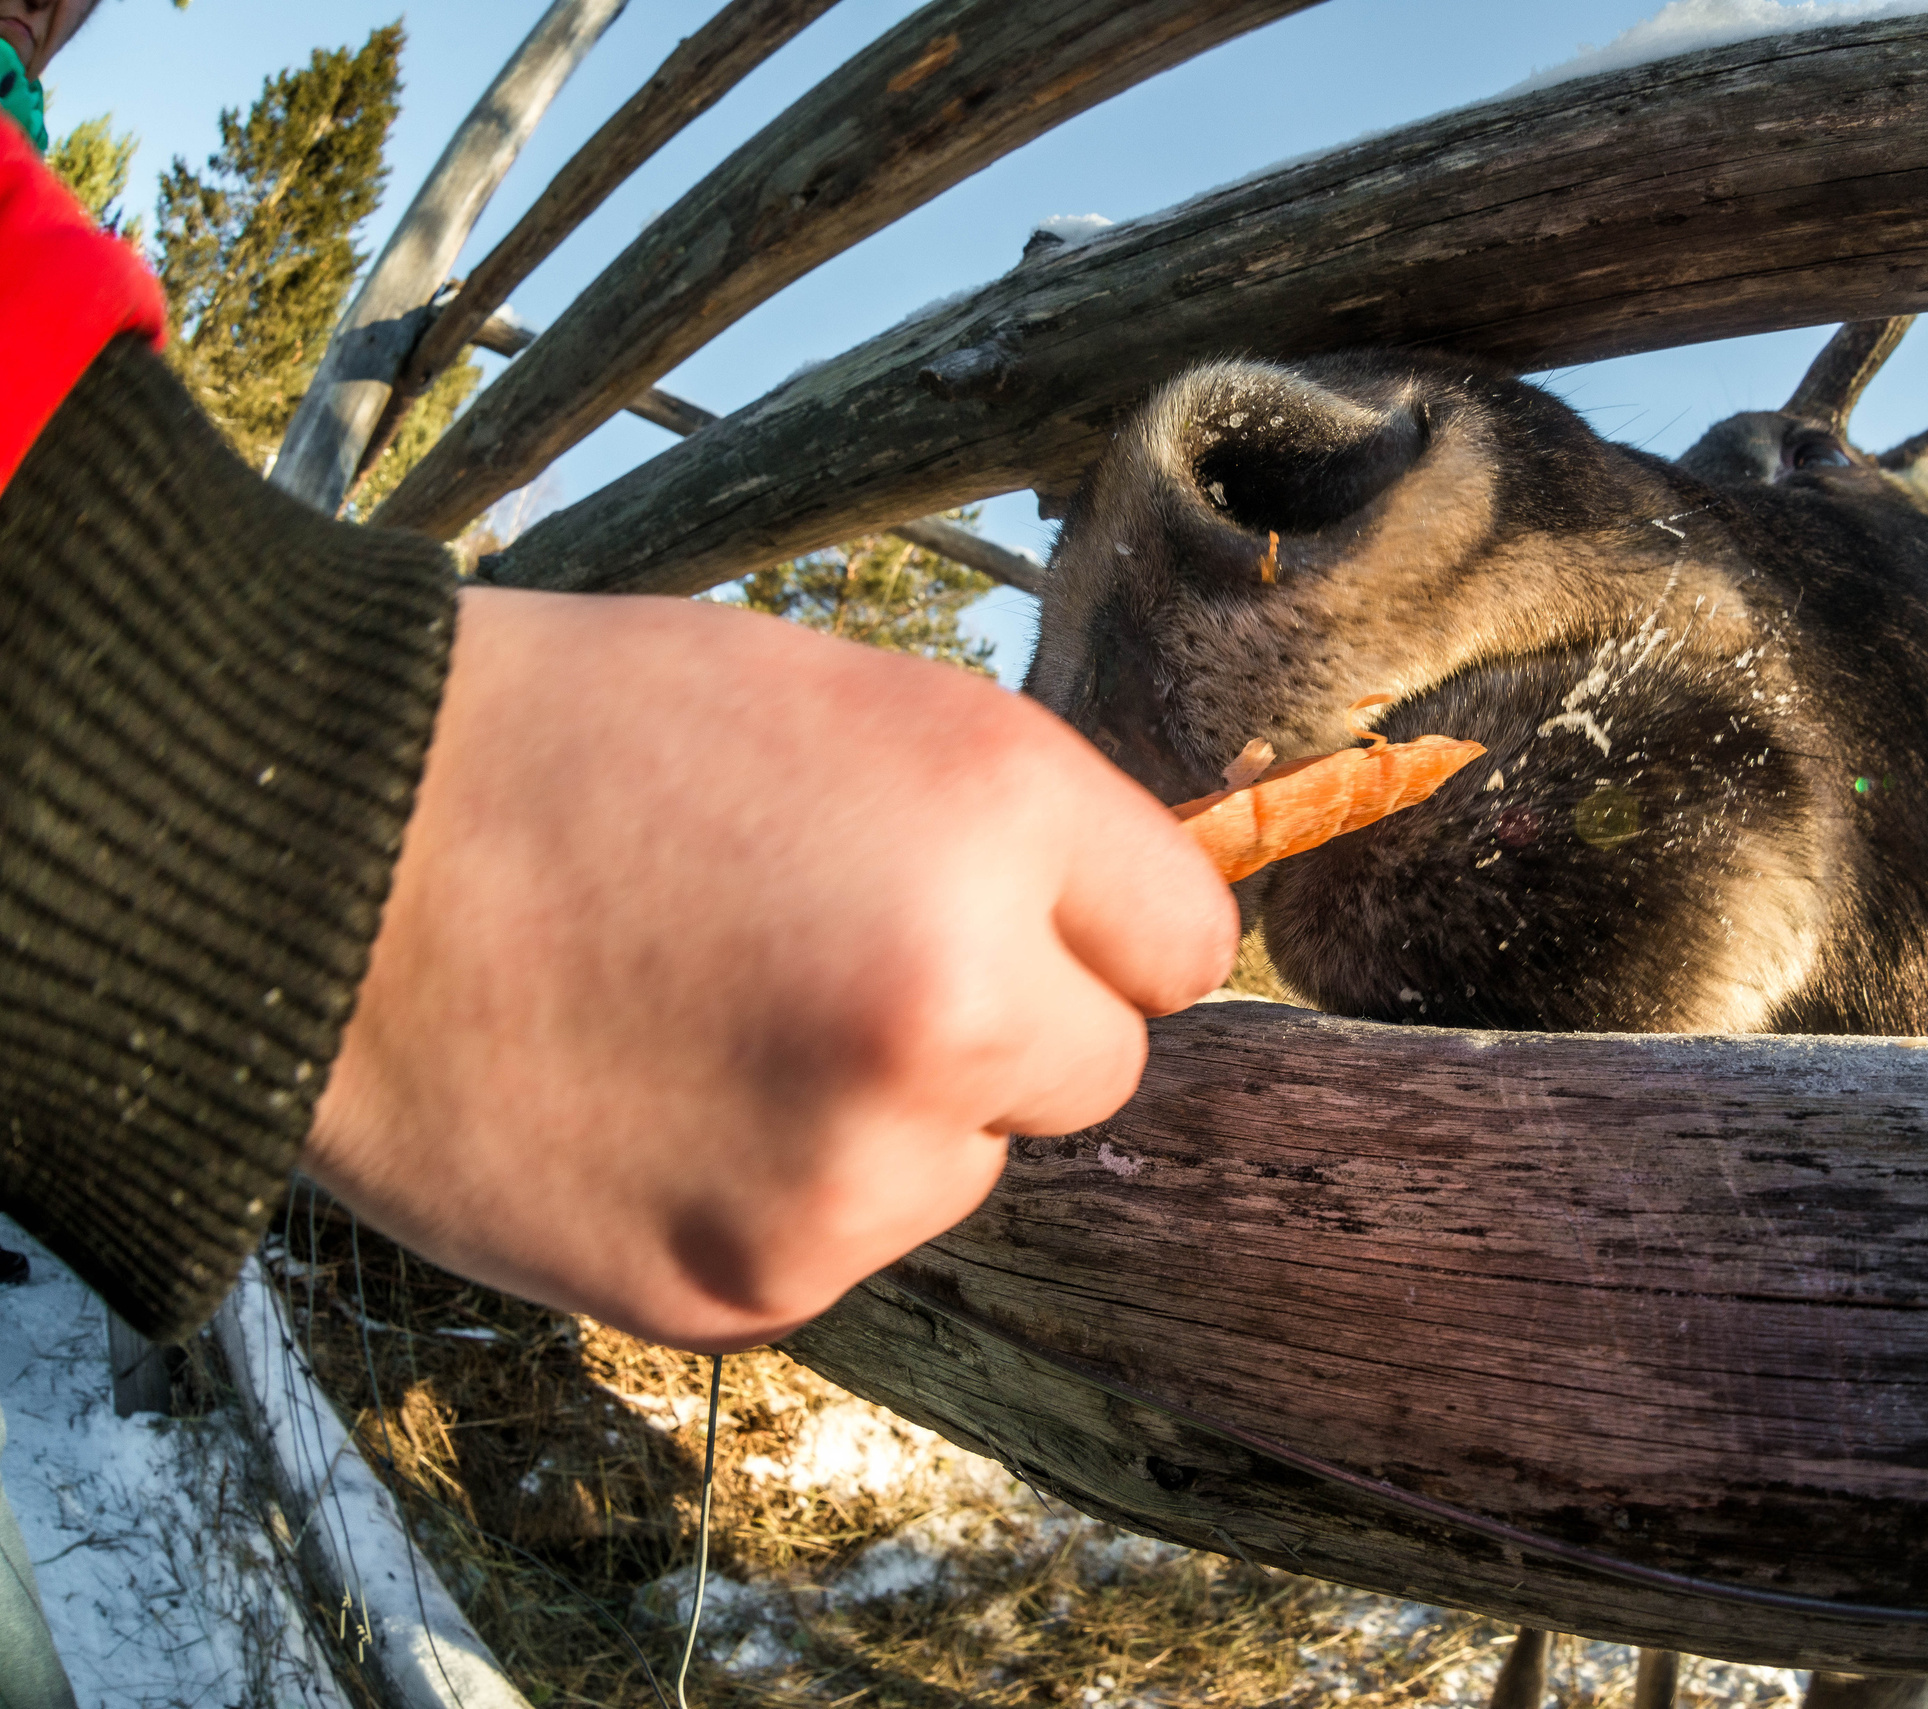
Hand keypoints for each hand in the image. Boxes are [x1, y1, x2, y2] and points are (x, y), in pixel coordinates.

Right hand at [305, 586, 1236, 1350]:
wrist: (322, 857)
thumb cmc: (579, 742)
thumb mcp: (847, 707)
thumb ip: (1011, 830)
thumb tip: (1123, 940)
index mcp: (993, 814)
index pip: (1186, 941)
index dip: (1103, 928)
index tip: (1037, 925)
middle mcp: (954, 1002)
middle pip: (1098, 1075)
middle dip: (1007, 1030)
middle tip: (843, 964)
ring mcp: (851, 1167)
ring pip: (964, 1170)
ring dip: (886, 1120)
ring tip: (713, 1020)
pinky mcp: (750, 1280)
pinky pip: (841, 1244)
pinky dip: (777, 1192)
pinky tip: (659, 1101)